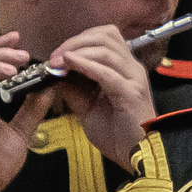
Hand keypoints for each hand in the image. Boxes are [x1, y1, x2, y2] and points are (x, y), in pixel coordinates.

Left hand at [41, 25, 157, 170]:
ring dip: (77, 51)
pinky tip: (70, 65)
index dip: (79, 39)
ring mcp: (133, 80)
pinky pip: (107, 73)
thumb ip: (74, 88)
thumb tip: (55, 73)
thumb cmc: (117, 134)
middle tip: (55, 57)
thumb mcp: (88, 106)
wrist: (137, 155)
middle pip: (105, 36)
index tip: (58, 55)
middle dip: (75, 42)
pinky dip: (86, 65)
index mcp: (124, 69)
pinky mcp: (130, 94)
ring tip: (58, 63)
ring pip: (106, 50)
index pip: (105, 36)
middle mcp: (132, 69)